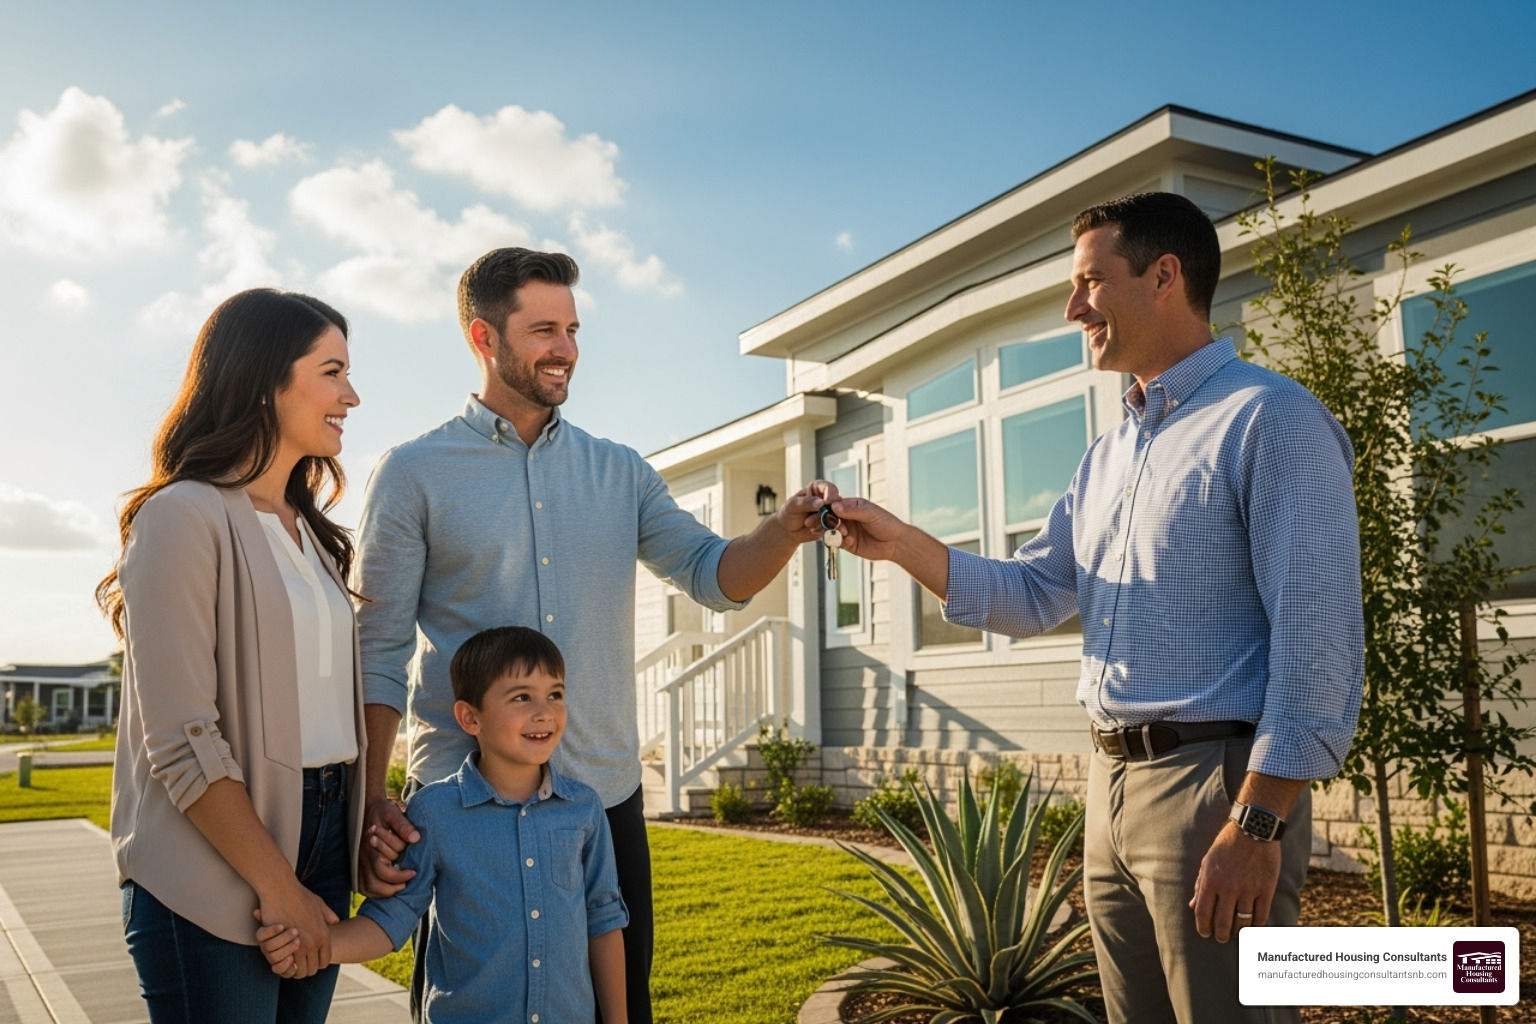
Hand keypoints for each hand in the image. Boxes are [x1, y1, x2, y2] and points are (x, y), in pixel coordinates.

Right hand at [253, 914, 299, 976]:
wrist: (303, 933)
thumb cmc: (293, 918)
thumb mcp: (288, 914)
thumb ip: (276, 912)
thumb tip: (256, 911)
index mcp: (265, 935)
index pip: (261, 934)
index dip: (270, 931)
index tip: (282, 925)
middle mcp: (266, 947)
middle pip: (268, 947)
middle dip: (283, 939)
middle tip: (296, 931)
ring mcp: (273, 957)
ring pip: (274, 958)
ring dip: (286, 951)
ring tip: (298, 942)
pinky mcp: (281, 967)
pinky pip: (280, 971)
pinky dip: (287, 968)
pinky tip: (296, 961)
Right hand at [255, 881, 337, 977]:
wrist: (282, 890)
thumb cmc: (299, 896)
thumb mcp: (319, 904)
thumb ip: (328, 915)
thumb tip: (335, 921)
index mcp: (324, 934)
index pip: (325, 960)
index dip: (318, 963)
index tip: (311, 962)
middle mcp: (315, 942)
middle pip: (313, 968)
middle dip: (306, 969)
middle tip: (299, 966)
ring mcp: (301, 945)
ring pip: (301, 971)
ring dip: (295, 970)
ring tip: (290, 966)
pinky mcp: (286, 945)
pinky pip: (288, 966)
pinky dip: (286, 967)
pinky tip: (282, 962)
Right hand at [358, 796, 419, 897]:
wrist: (368, 807)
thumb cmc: (382, 810)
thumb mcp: (392, 812)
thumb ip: (403, 825)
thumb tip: (415, 839)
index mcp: (370, 846)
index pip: (382, 869)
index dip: (399, 875)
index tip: (413, 872)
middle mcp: (362, 857)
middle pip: (373, 883)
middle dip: (392, 887)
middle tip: (407, 882)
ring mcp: (359, 862)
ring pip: (366, 887)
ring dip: (383, 892)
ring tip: (399, 887)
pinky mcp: (359, 865)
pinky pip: (362, 885)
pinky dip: (374, 891)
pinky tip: (387, 888)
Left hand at [774, 479, 841, 544]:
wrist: (788, 530)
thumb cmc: (789, 513)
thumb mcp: (793, 505)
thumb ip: (806, 502)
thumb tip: (821, 502)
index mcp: (817, 489)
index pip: (830, 488)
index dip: (831, 494)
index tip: (827, 502)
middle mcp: (826, 499)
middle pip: (837, 503)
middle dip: (826, 513)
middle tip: (810, 520)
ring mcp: (829, 512)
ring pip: (835, 517)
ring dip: (822, 523)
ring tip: (807, 524)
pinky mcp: (830, 524)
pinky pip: (832, 528)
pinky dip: (823, 529)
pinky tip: (812, 530)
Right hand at [825, 497, 909, 561]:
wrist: (896, 543)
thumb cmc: (886, 523)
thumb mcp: (870, 513)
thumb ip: (852, 510)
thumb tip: (834, 506)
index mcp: (852, 506)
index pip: (834, 504)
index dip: (828, 507)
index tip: (826, 511)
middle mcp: (847, 518)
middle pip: (830, 518)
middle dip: (829, 521)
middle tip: (835, 525)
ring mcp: (847, 531)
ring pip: (831, 530)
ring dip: (833, 532)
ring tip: (844, 533)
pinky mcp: (848, 544)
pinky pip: (837, 542)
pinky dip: (840, 541)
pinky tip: (850, 541)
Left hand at [1189, 822, 1281, 942]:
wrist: (1253, 830)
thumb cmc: (1226, 845)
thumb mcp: (1207, 862)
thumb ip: (1200, 885)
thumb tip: (1193, 906)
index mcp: (1210, 881)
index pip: (1202, 913)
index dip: (1203, 928)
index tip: (1205, 934)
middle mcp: (1228, 888)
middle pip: (1222, 923)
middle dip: (1220, 935)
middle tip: (1221, 938)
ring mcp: (1248, 890)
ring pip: (1242, 923)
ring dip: (1238, 933)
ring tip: (1235, 934)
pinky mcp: (1266, 890)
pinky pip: (1260, 916)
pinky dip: (1256, 925)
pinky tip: (1252, 926)